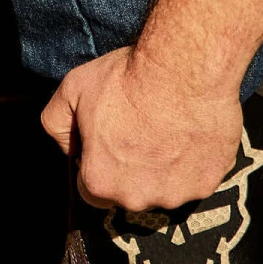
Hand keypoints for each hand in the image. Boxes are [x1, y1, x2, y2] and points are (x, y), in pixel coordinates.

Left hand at [40, 46, 243, 211]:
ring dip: (165, 168)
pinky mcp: (206, 182)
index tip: (112, 141)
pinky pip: (197, 178)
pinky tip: (192, 131)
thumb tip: (67, 145)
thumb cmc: (129, 77)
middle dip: (133, 169)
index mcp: (99, 181)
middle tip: (142, 130)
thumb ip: (56, 122)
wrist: (184, 66)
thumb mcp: (73, 89)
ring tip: (170, 130)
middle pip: (130, 191)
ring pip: (166, 188)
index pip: (91, 189)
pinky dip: (195, 161)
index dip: (100, 163)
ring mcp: (175, 194)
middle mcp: (136, 197)